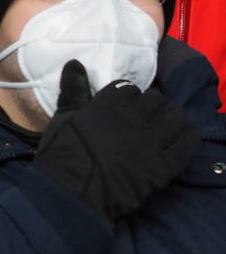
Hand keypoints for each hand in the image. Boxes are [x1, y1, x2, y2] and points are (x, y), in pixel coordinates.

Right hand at [32, 60, 199, 219]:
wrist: (71, 191)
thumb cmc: (63, 152)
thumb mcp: (64, 116)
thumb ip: (74, 88)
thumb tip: (75, 63)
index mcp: (107, 104)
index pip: (128, 89)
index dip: (129, 94)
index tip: (128, 103)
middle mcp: (132, 118)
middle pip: (155, 100)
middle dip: (153, 103)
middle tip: (149, 113)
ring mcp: (149, 142)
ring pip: (174, 117)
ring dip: (172, 116)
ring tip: (167, 123)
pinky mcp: (162, 166)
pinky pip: (186, 145)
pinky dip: (189, 137)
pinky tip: (185, 136)